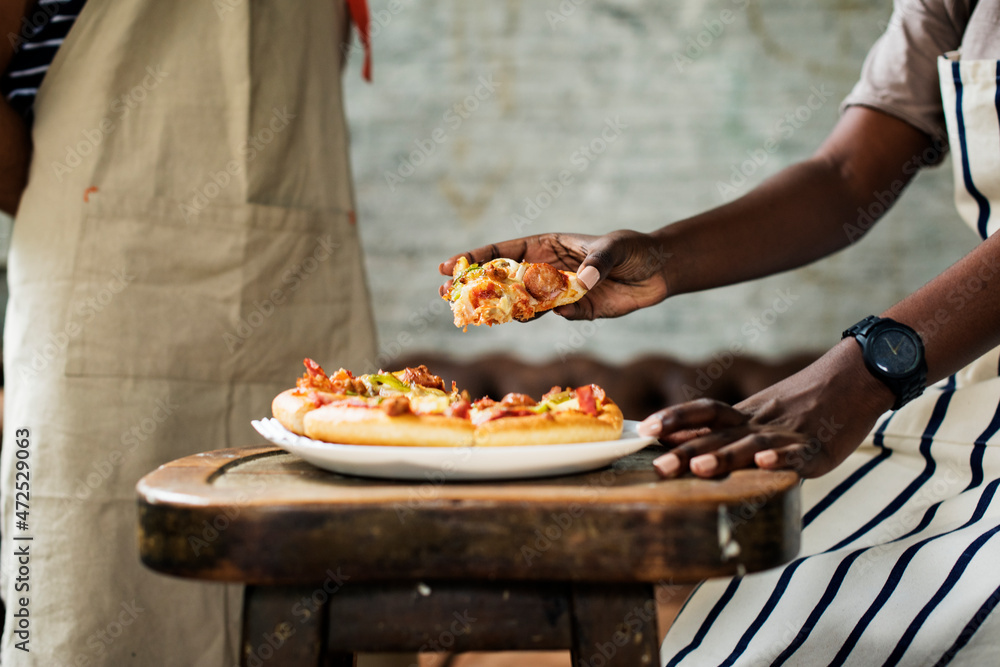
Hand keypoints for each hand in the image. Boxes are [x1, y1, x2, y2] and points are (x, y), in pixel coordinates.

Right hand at [438, 230, 672, 318]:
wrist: (658, 273)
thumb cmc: (634, 249)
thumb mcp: (615, 247)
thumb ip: (598, 262)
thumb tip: (582, 281)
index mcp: (546, 245)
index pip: (503, 251)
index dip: (474, 258)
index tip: (449, 265)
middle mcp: (546, 269)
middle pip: (502, 279)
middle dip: (473, 286)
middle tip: (445, 295)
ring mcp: (557, 292)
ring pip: (519, 302)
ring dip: (498, 308)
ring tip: (476, 313)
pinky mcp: (573, 311)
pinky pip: (550, 316)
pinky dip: (538, 318)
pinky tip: (541, 313)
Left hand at [639, 339, 895, 478]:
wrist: (854, 381)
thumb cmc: (800, 404)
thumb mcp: (757, 414)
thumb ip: (718, 431)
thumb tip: (670, 440)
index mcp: (744, 414)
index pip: (704, 412)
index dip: (675, 420)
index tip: (645, 430)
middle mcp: (760, 422)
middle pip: (718, 434)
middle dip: (686, 451)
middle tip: (657, 467)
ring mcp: (788, 434)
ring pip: (750, 445)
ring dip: (724, 456)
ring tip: (699, 467)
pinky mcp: (818, 448)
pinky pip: (798, 452)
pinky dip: (781, 457)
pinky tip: (765, 463)